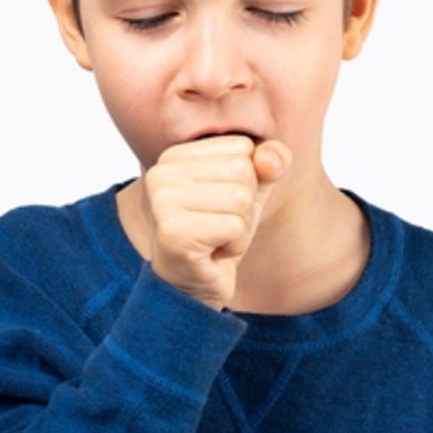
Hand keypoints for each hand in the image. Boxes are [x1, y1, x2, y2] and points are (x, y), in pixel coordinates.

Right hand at [142, 135, 290, 309]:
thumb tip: (270, 158)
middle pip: (242, 170)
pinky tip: (213, 253)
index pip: (242, 147)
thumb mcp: (252, 190)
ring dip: (241, 228)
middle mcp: (162, 173)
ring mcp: (163, 202)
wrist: (194, 285)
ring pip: (240, 198)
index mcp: (176, 154)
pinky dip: (235, 246)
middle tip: (220, 227)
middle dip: (245, 206)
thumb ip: (269, 164)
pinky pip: (235, 227)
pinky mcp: (174, 232)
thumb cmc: (219, 233)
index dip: (247, 180)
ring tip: (216, 239)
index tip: (220, 205)